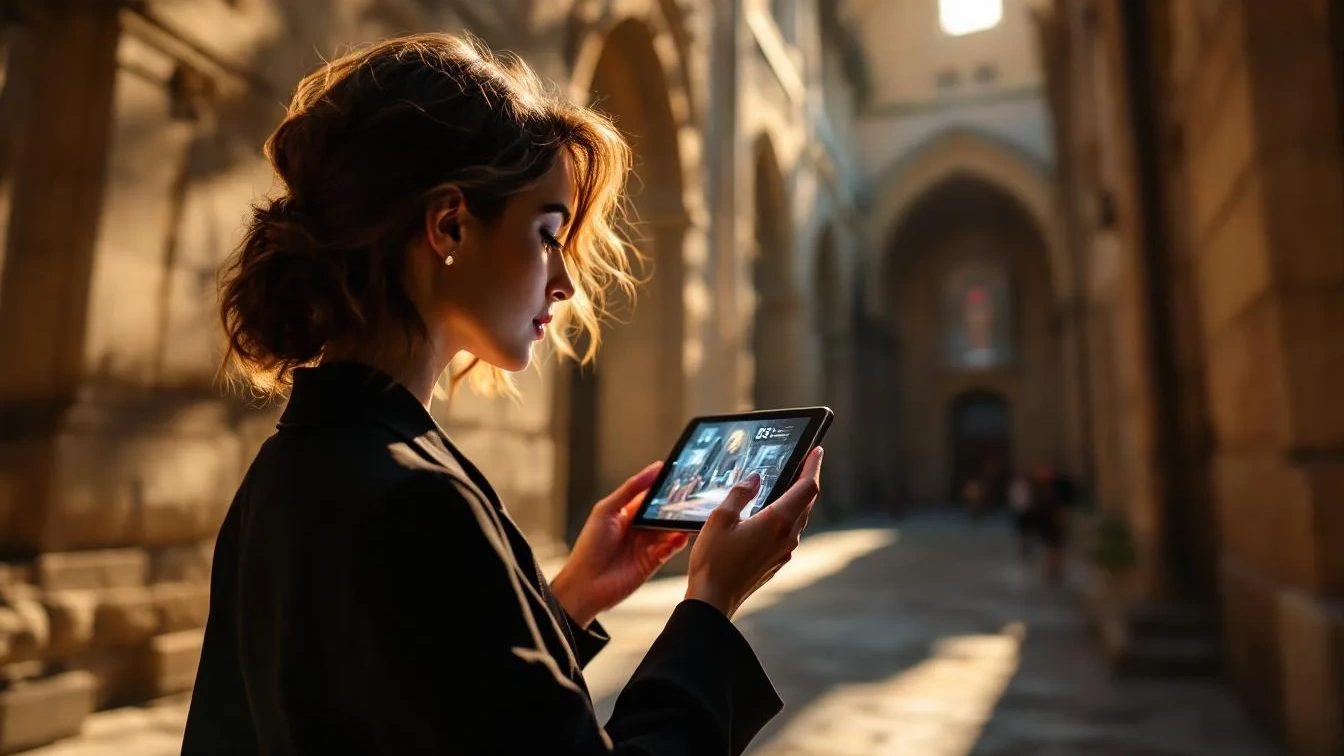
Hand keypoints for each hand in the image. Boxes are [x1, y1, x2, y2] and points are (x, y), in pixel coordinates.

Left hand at [550, 462, 689, 627]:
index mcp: (627, 513)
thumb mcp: (607, 510)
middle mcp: (640, 528)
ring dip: (680, 522)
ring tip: (690, 514)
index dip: (664, 485)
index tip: (680, 473)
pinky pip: (671, 548)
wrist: (586, 584)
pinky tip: (680, 536)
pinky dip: (678, 541)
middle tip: (693, 493)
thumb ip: (630, 489)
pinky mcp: (654, 561)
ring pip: (671, 529)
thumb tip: (653, 469)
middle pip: (664, 511)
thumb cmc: (590, 545)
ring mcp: (648, 544)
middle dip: (677, 503)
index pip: (651, 494)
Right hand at [685, 446, 822, 618]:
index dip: (813, 465)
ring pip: (798, 518)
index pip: (806, 487)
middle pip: (806, 502)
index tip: (816, 450)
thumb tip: (755, 478)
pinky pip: (788, 533)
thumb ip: (740, 493)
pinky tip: (770, 515)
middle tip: (802, 462)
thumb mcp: (720, 518)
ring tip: (786, 484)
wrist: (713, 600)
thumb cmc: (713, 560)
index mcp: (777, 521)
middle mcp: (787, 537)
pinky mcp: (776, 562)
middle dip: (805, 480)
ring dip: (796, 500)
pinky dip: (785, 518)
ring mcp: (784, 552)